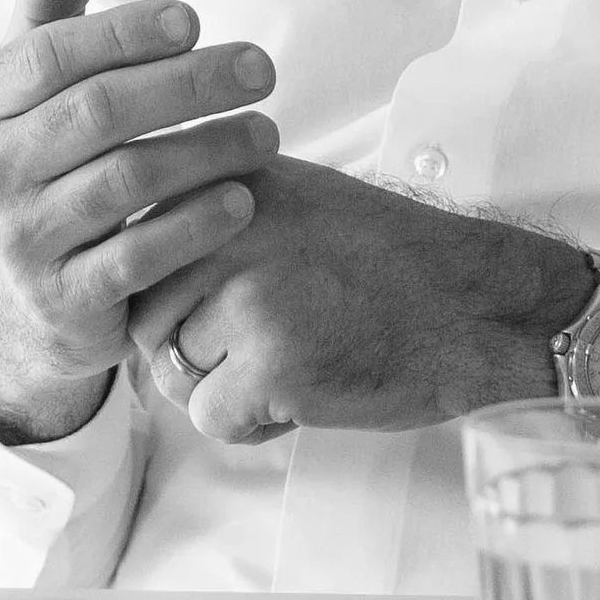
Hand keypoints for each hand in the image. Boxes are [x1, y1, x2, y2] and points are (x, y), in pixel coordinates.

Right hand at [0, 0, 280, 443]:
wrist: (20, 309)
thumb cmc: (42, 170)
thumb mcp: (30, 95)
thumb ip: (51, 12)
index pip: (51, 54)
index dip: (125, 31)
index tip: (195, 20)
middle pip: (98, 111)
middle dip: (189, 84)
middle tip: (262, 69)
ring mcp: (20, 244)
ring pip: (126, 181)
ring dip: (208, 149)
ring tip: (268, 132)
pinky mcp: (63, 303)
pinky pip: (138, 257)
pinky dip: (196, 224)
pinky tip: (245, 198)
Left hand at [127, 157, 595, 443]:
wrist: (472, 304)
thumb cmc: (384, 263)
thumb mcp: (290, 199)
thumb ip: (210, 217)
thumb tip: (127, 261)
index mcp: (229, 177)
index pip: (143, 254)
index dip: (189, 298)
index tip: (257, 293)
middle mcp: (229, 223)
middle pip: (147, 319)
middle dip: (198, 348)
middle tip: (280, 334)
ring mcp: (247, 291)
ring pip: (173, 371)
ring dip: (226, 385)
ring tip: (300, 354)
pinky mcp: (268, 361)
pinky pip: (208, 418)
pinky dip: (254, 423)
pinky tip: (312, 387)